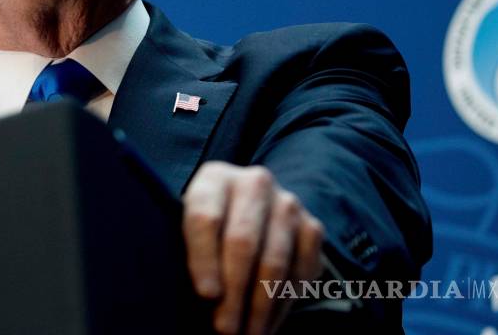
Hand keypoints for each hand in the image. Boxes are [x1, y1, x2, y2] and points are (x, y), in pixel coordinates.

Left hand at [182, 161, 324, 334]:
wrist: (247, 210)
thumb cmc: (207, 228)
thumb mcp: (186, 227)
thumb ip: (188, 251)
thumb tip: (202, 295)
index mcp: (213, 178)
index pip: (206, 218)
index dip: (204, 258)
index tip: (206, 295)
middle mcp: (254, 183)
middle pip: (243, 242)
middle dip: (234, 293)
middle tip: (225, 328)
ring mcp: (287, 204)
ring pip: (274, 261)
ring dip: (260, 306)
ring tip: (247, 334)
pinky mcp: (312, 226)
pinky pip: (301, 271)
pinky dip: (284, 304)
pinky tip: (267, 324)